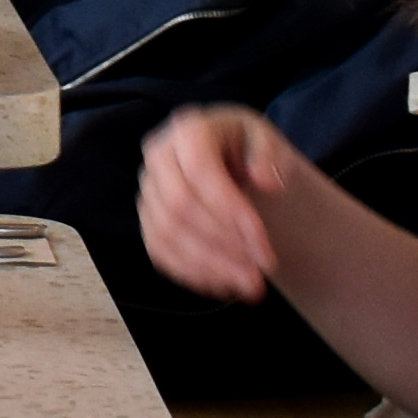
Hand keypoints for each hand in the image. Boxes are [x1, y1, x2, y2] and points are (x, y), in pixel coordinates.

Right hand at [136, 104, 307, 300]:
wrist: (230, 159)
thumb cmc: (249, 148)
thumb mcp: (267, 138)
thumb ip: (270, 153)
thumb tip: (265, 180)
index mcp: (187, 131)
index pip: (202, 174)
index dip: (233, 215)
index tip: (265, 250)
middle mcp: (158, 157)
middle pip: (179, 208)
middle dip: (221, 247)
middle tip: (260, 277)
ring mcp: (148, 191)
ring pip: (167, 235)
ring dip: (209, 267)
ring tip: (248, 286)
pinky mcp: (147, 220)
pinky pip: (160, 252)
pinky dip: (191, 274)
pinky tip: (223, 285)